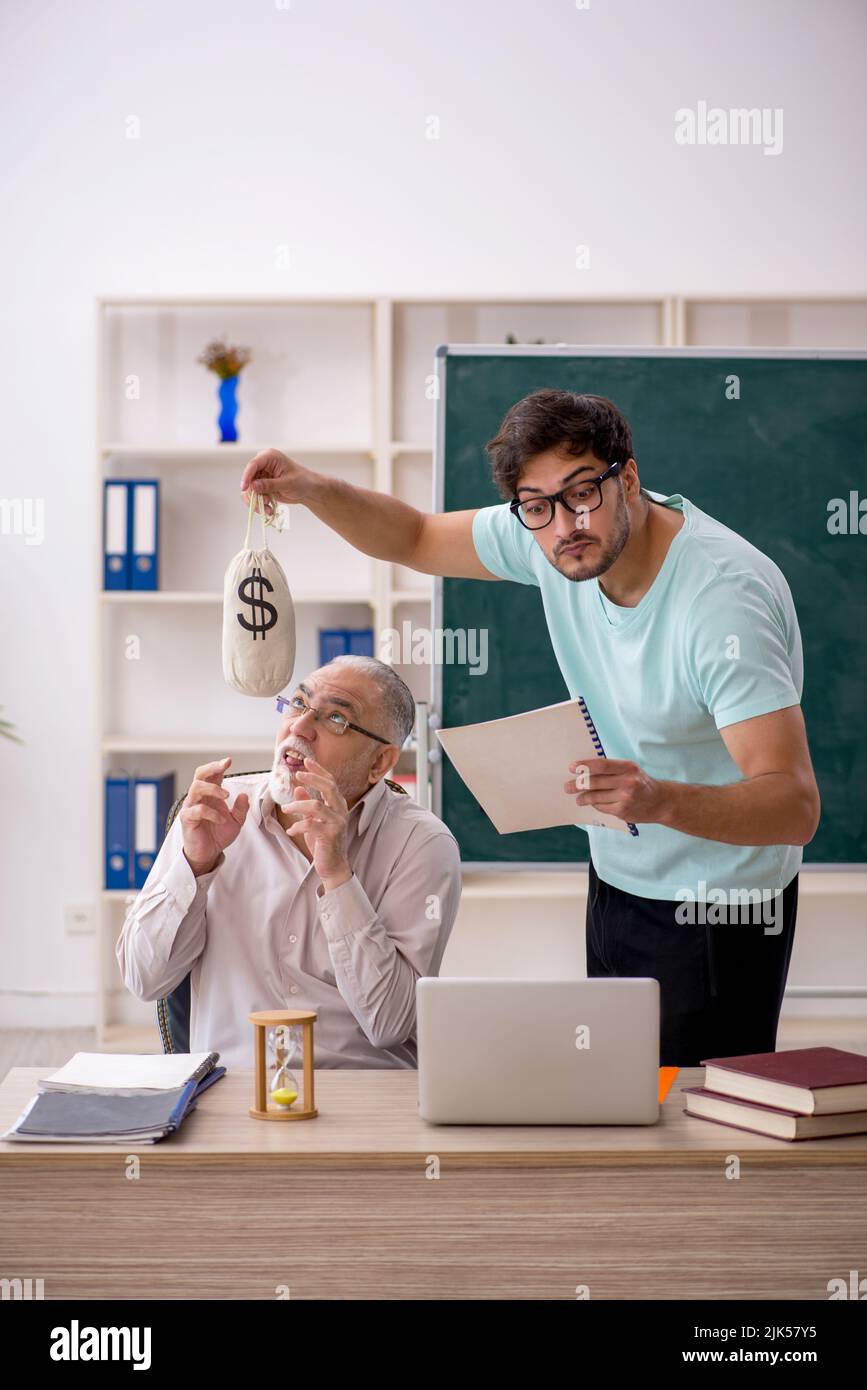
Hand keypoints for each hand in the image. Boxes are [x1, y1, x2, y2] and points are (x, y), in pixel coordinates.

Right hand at [180, 756, 248, 874]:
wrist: (208, 854)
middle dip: (211, 767)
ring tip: (226, 796)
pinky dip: (211, 812)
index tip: (228, 760)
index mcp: (210, 795)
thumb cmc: (218, 835)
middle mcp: (199, 798)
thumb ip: (241, 809)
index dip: (218, 766)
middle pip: (199, 775)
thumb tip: (243, 795)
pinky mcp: (187, 819)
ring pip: (196, 788)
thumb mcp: (236, 822)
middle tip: (223, 766)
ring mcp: (191, 807)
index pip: (211, 775)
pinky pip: (197, 810)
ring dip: (212, 788)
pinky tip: (221, 819)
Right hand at [239, 447, 314, 519]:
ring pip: (249, 490)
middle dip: (253, 494)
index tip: (244, 488)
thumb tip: (253, 486)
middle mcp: (263, 465)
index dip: (246, 476)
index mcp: (269, 457)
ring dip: (256, 502)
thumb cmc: (302, 481)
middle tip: (264, 504)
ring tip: (268, 510)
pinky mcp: (261, 486)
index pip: (253, 465)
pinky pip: (254, 496)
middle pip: (248, 479)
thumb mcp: (287, 483)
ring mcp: (261, 476)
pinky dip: (259, 504)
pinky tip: (268, 510)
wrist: (308, 490)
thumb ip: (270, 484)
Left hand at [280, 757, 351, 889]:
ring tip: (286, 809)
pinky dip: (298, 826)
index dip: (319, 771)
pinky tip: (291, 830)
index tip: (306, 761)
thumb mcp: (313, 820)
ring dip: (298, 805)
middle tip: (297, 774)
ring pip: (317, 805)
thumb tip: (298, 788)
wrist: (333, 866)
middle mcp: (340, 811)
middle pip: (329, 787)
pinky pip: (311, 825)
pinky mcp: (331, 835)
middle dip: (313, 778)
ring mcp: (337, 823)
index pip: (330, 782)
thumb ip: (307, 804)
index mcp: (337, 805)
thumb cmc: (323, 842)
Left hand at [564, 757, 667, 824]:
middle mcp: (627, 781)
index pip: (602, 765)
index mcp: (628, 767)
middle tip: (567, 787)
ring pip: (596, 797)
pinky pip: (602, 807)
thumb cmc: (640, 782)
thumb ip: (611, 769)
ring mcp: (625, 797)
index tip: (571, 768)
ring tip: (578, 798)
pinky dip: (595, 805)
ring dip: (583, 798)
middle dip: (578, 785)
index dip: (585, 766)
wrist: (661, 801)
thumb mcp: (630, 770)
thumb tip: (584, 771)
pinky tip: (593, 804)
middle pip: (595, 782)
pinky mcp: (623, 811)